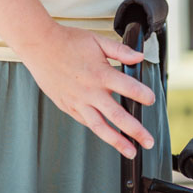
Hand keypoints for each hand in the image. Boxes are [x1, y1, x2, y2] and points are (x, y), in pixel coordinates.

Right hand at [18, 24, 155, 157]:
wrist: (40, 47)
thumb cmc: (68, 41)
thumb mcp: (98, 41)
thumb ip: (121, 51)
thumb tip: (139, 57)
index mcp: (101, 74)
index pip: (129, 89)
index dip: (143, 96)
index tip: (151, 100)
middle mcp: (90, 92)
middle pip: (117, 116)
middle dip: (135, 131)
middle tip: (148, 141)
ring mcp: (78, 102)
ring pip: (100, 127)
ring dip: (116, 141)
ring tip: (130, 151)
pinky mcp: (67, 106)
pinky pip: (85, 121)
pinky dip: (98, 129)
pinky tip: (107, 134)